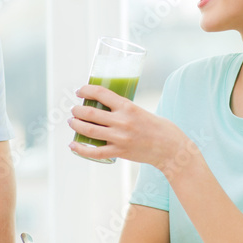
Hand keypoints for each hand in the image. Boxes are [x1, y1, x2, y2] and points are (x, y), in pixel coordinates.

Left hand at [67, 84, 195, 172]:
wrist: (171, 148)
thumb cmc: (158, 127)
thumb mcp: (140, 111)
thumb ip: (124, 109)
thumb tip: (105, 106)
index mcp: (128, 106)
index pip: (101, 93)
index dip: (86, 90)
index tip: (79, 91)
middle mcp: (122, 121)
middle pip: (90, 113)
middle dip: (77, 110)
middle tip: (73, 109)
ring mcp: (120, 138)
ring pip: (89, 130)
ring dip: (76, 125)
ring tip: (72, 122)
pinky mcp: (120, 152)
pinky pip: (95, 152)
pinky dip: (81, 149)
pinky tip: (73, 144)